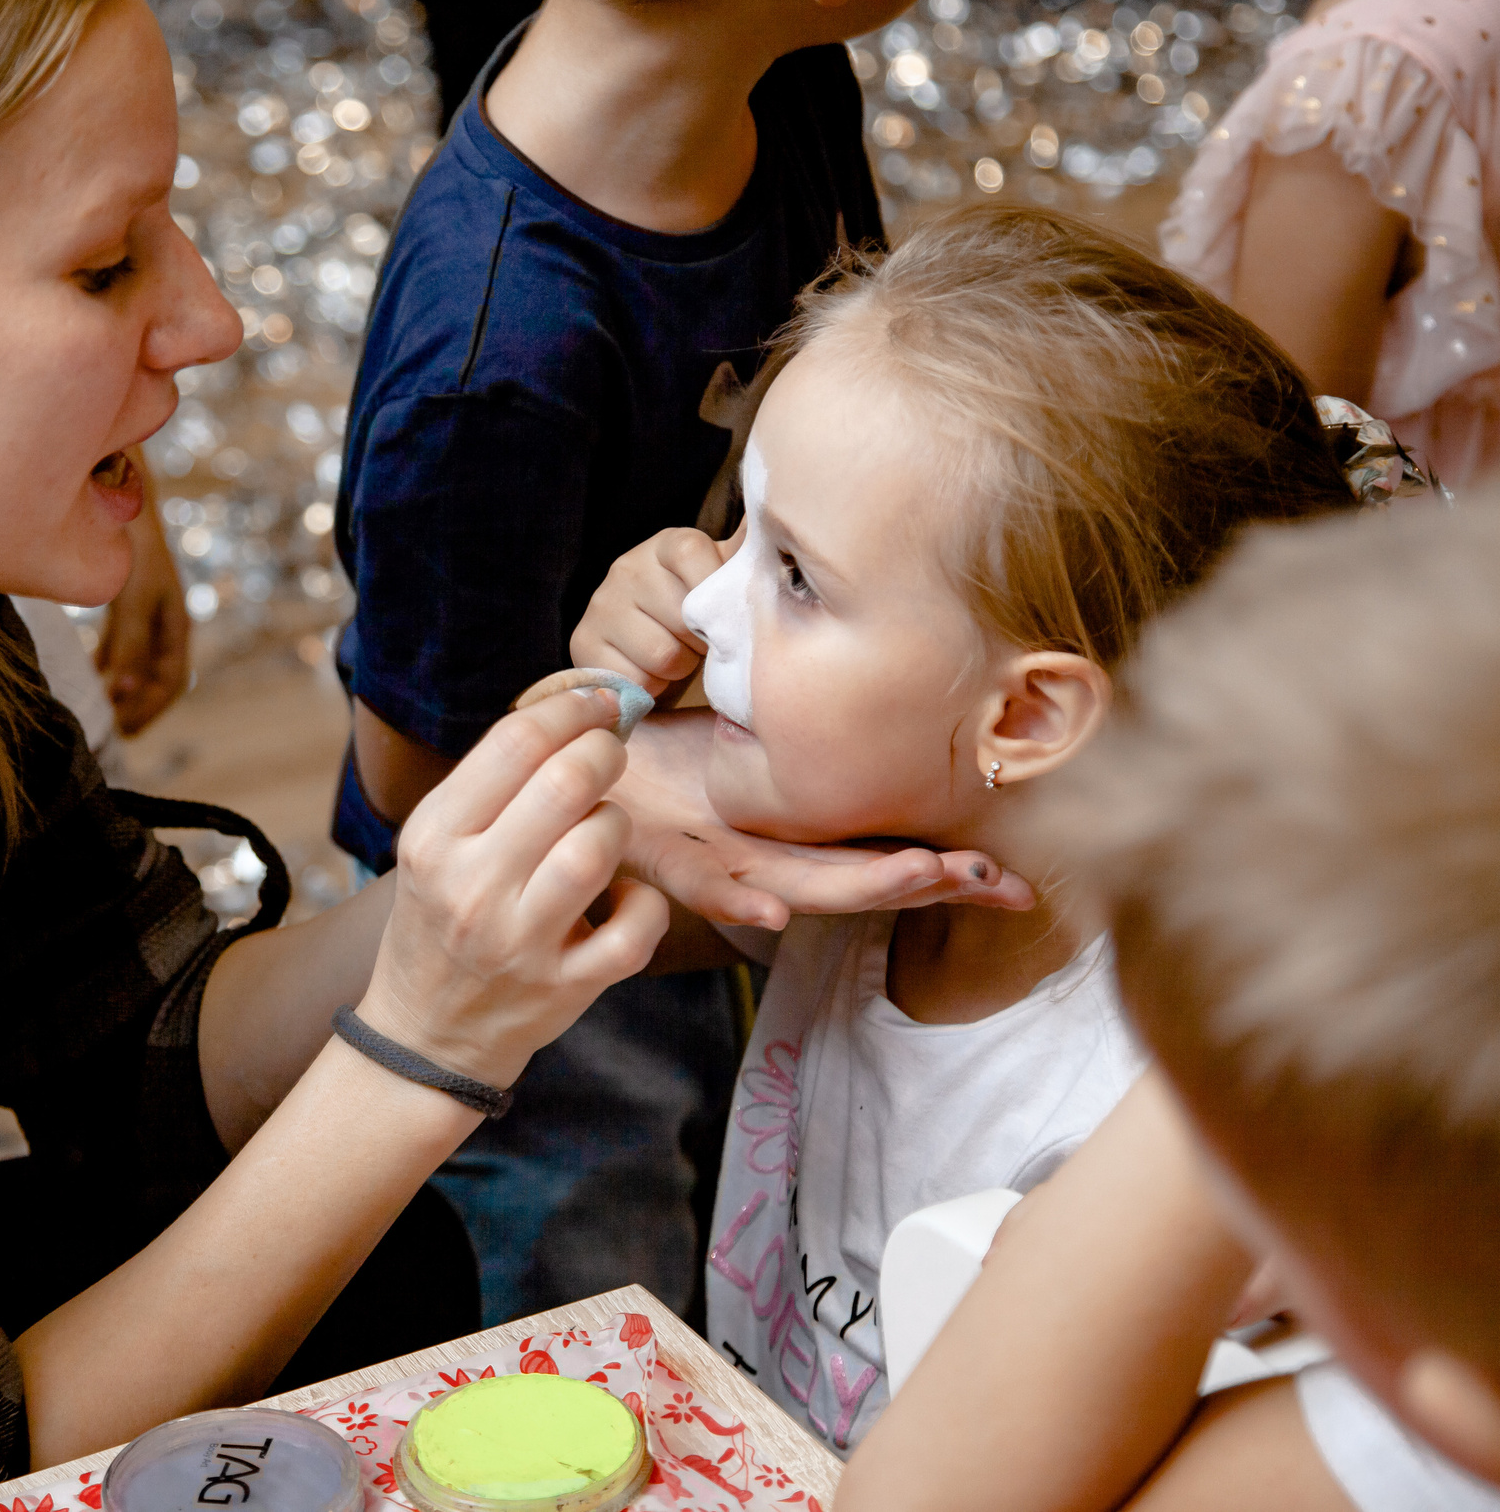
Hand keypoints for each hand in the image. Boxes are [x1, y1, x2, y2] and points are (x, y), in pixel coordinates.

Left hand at [97, 461, 189, 734]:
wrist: (120, 490)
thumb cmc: (133, 546)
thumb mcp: (133, 599)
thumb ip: (127, 645)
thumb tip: (121, 692)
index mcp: (175, 623)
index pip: (169, 682)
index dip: (149, 710)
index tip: (123, 731)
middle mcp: (164, 619)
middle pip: (154, 676)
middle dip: (135, 705)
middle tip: (108, 729)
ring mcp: (146, 608)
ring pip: (136, 660)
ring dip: (120, 686)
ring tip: (98, 708)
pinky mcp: (126, 597)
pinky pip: (120, 641)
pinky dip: (106, 661)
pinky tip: (89, 671)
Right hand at [358, 689, 669, 1087]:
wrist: (424, 1034)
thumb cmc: (439, 921)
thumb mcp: (436, 847)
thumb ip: (490, 787)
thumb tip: (569, 711)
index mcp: (434, 839)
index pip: (514, 743)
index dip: (571, 708)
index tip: (600, 700)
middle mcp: (472, 887)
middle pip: (565, 783)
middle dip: (605, 753)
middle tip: (612, 753)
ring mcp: (520, 942)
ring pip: (600, 846)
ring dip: (618, 823)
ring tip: (605, 828)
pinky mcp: (565, 988)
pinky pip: (637, 925)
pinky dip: (644, 903)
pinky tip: (623, 897)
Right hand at [569, 525, 737, 690]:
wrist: (647, 650)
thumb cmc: (699, 613)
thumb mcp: (727, 578)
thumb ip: (750, 552)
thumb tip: (779, 515)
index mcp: (667, 545)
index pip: (694, 554)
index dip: (715, 592)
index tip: (722, 611)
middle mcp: (626, 567)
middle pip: (683, 615)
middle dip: (702, 641)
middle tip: (700, 642)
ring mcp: (600, 604)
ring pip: (662, 654)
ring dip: (678, 668)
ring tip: (677, 658)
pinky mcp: (582, 642)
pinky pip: (634, 679)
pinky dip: (650, 687)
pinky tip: (650, 673)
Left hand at [615, 709, 1034, 928]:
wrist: (570, 766)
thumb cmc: (652, 754)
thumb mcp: (742, 732)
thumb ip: (800, 727)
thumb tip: (875, 672)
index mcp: (790, 833)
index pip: (882, 853)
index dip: (947, 866)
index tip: (1015, 877)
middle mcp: (765, 859)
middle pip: (863, 879)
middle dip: (934, 882)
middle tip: (1001, 884)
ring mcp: (718, 865)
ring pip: (801, 886)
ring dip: (861, 887)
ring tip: (923, 877)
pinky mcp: (660, 861)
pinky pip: (704, 885)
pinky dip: (739, 900)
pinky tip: (773, 912)